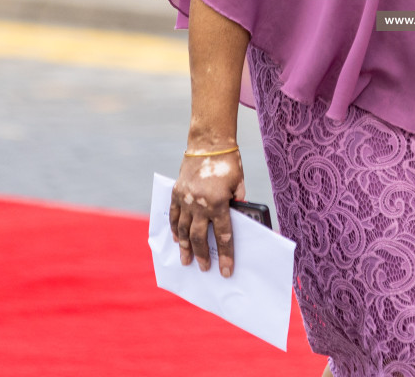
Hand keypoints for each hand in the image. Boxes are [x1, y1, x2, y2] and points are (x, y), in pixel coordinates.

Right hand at [169, 147, 245, 277]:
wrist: (209, 143)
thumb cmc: (228, 163)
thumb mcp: (239, 184)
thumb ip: (237, 203)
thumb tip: (236, 221)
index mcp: (219, 203)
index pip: (223, 236)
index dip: (226, 255)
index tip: (226, 271)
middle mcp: (200, 204)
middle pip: (200, 237)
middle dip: (203, 256)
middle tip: (205, 269)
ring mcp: (186, 199)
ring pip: (184, 230)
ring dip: (185, 248)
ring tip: (186, 261)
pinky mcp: (177, 193)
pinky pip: (174, 216)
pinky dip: (175, 229)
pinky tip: (177, 240)